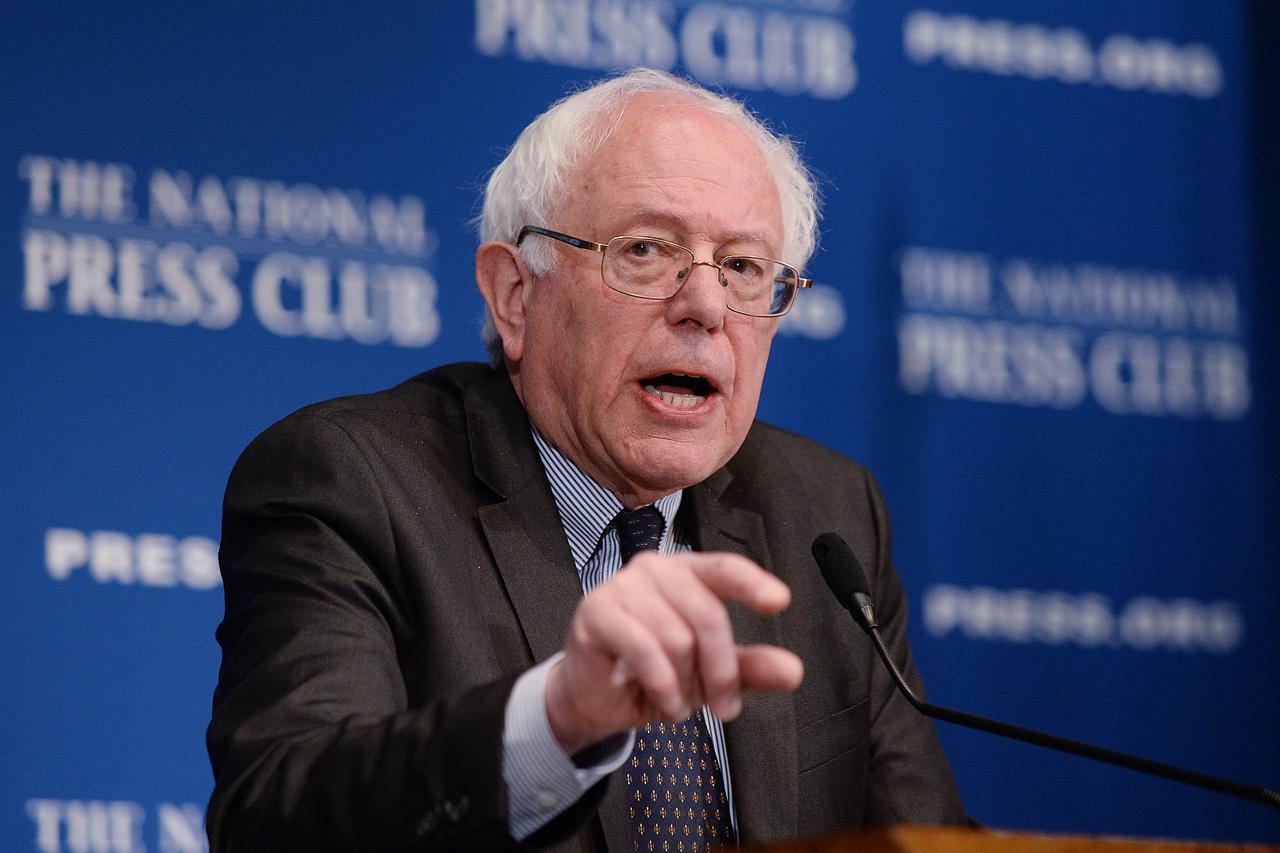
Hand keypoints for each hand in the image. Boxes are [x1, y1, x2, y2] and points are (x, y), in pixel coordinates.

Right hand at [544, 551, 803, 755]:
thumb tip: (791, 670)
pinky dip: (661, 683)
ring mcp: (623, 586)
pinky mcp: (597, 610)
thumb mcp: (708, 673)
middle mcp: (656, 570)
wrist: (594, 696)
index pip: (725, 569)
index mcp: (688, 574)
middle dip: (721, 670)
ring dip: (683, 684)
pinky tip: (661, 698)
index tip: (779, 601)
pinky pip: (644, 648)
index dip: (753, 583)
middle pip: (707, 614)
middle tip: (724, 706)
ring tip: (676, 700)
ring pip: (676, 637)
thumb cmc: (652, 673)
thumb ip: (749, 667)